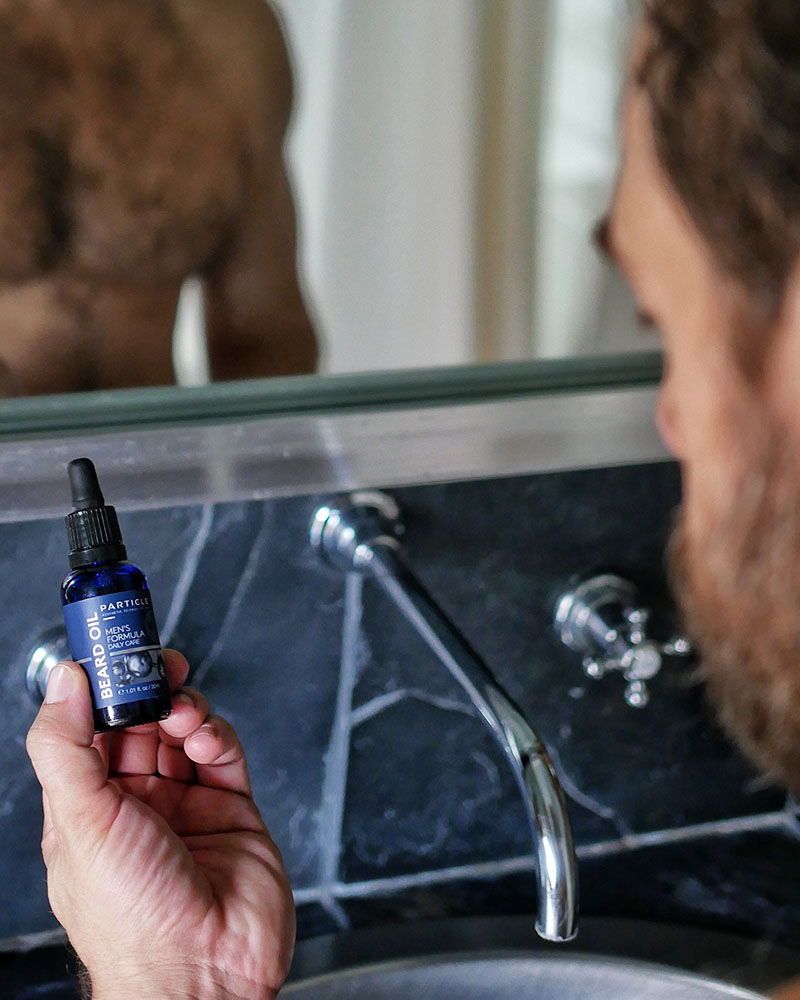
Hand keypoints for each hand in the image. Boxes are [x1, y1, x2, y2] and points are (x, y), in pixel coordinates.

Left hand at [26, 651, 294, 999]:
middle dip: (149, 690)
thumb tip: (65, 680)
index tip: (110, 652)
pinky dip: (217, 734)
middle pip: (142, 723)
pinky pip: (224, 754)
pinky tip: (205, 736)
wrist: (203, 973)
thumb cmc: (132, 919)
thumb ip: (66, 746)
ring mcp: (187, 806)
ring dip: (184, 709)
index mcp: (91, 809)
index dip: (101, 690)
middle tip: (156, 666)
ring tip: (182, 711)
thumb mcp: (81, 821)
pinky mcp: (232, 810)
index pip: (92, 731)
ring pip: (184, 732)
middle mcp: (138, 804)